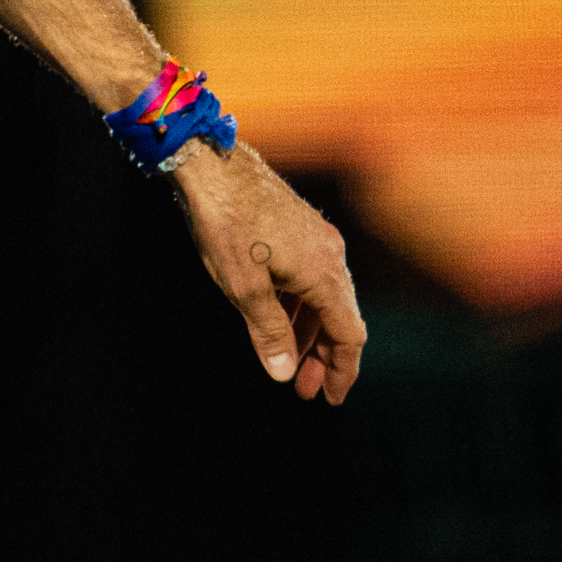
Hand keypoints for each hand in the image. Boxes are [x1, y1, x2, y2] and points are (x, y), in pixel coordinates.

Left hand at [171, 138, 366, 402]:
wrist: (212, 163)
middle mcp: (331, 255)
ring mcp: (317, 239)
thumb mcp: (242, 287)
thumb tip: (284, 373)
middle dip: (323, 357)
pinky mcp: (299, 228)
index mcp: (325, 274)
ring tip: (289, 360)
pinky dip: (299, 305)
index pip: (349, 335)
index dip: (342, 371)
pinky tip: (278, 319)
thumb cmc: (225, 222)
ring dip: (309, 332)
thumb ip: (267, 332)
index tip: (329, 398)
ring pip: (323, 298)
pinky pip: (309, 278)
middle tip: (305, 389)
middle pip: (339, 319)